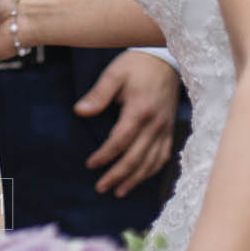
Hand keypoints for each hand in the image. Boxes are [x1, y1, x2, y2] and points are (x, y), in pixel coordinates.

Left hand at [79, 50, 179, 196]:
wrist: (164, 59)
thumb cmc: (136, 65)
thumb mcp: (114, 74)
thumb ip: (98, 94)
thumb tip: (80, 112)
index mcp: (139, 110)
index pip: (120, 142)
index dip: (105, 156)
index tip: (90, 164)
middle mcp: (155, 124)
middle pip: (135, 158)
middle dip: (117, 175)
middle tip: (101, 187)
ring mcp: (165, 128)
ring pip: (151, 162)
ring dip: (135, 179)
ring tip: (119, 191)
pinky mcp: (170, 129)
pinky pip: (163, 156)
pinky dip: (152, 170)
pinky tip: (141, 178)